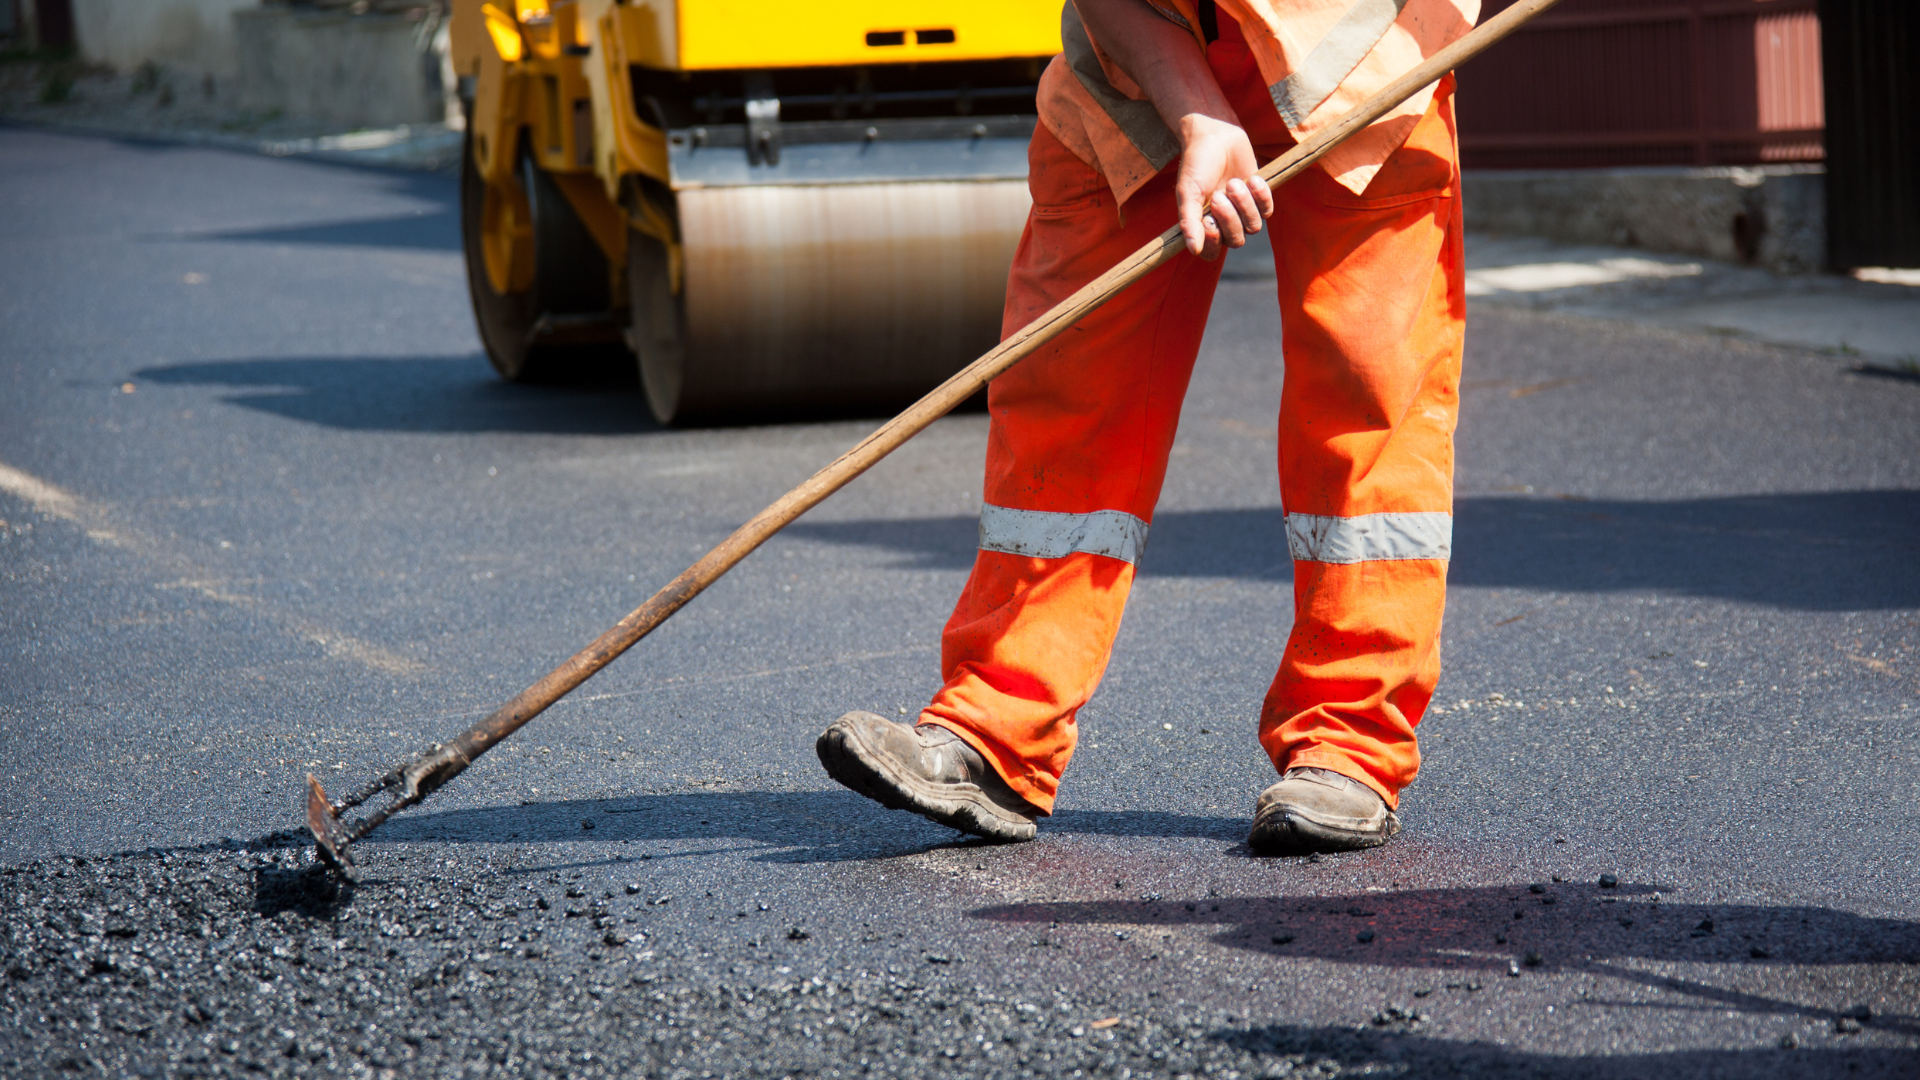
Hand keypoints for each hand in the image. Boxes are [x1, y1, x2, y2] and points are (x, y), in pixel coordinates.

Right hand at [1174, 113, 1272, 259]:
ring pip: (1253, 227)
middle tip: (1218, 195)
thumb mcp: (1187, 192)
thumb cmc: (1197, 164)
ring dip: (1244, 204)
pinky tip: (1252, 178)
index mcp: (1204, 224)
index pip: (1211, 252)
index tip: (1207, 222)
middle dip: (1229, 218)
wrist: (1215, 135)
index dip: (1213, 242)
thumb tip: (1192, 250)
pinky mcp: (1259, 197)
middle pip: (1236, 241)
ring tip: (1233, 182)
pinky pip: (1267, 210)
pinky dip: (1261, 195)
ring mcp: (1243, 210)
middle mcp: (1224, 222)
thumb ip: (1189, 222)